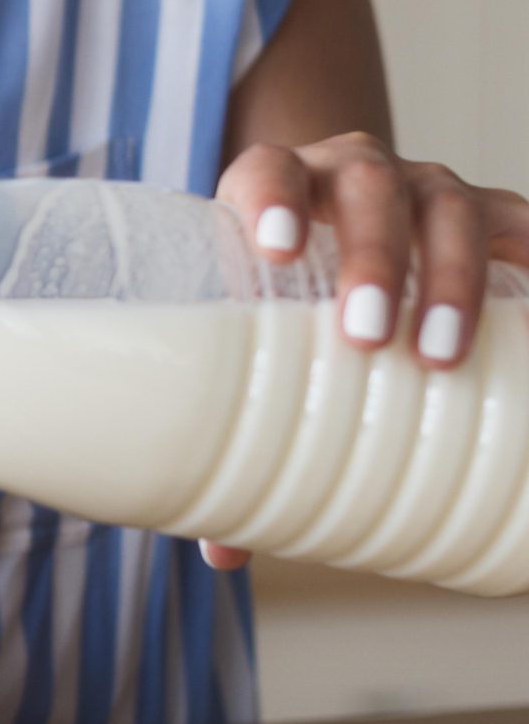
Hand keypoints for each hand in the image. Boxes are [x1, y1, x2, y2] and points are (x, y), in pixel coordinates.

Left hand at [211, 134, 528, 569]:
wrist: (332, 227)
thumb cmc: (275, 297)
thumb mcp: (246, 337)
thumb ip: (229, 429)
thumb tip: (225, 551)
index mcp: (273, 186)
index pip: (266, 171)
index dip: (272, 201)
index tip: (278, 253)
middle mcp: (349, 173)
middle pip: (363, 191)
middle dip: (371, 259)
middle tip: (366, 336)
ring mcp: (424, 186)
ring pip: (443, 207)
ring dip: (446, 276)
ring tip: (440, 352)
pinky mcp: (488, 211)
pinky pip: (522, 224)